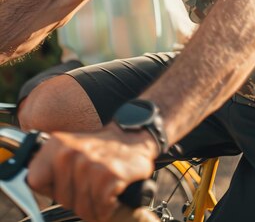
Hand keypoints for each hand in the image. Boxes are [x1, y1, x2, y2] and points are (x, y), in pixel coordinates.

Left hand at [27, 123, 156, 221]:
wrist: (133, 137)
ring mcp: (90, 164)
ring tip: (103, 186)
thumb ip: (49, 167)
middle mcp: (70, 153)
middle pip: (62, 200)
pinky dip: (109, 207)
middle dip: (77, 199)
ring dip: (95, 205)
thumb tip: (29, 183)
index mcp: (57, 145)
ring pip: (83, 208)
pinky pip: (101, 209)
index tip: (64, 182)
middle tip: (91, 182)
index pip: (35, 180)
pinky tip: (113, 191)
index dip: (51, 188)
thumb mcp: (69, 149)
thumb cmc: (101, 149)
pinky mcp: (110, 175)